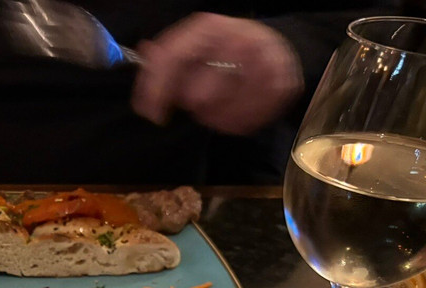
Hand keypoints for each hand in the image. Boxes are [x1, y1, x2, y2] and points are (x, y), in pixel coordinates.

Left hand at [131, 13, 302, 135]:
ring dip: (212, 116)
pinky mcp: (281, 86)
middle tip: (193, 101)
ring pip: (221, 112)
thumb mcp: (195, 44)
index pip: (174, 59)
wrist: (275, 47)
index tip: (148, 113)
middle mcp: (238, 41)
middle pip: (199, 95)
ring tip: (214, 105)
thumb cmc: (225, 49)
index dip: (156, 89)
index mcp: (210, 28)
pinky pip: (246, 121)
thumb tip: (144, 55)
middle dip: (191, 104)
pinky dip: (234, 122)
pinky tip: (234, 110)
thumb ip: (167, 54)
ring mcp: (263, 64)